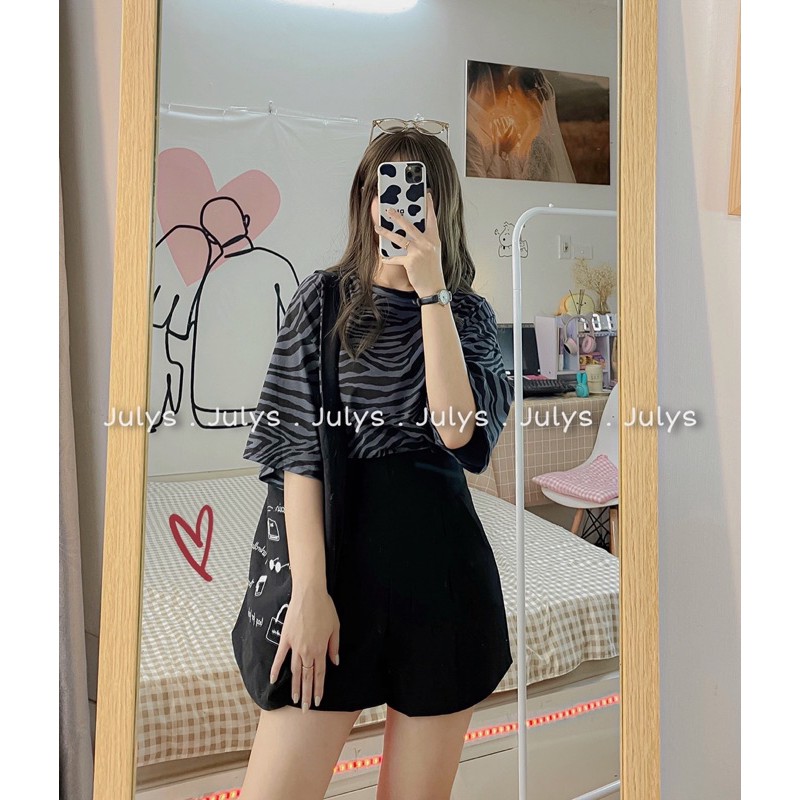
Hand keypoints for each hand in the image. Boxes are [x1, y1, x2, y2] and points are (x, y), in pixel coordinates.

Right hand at [269, 585, 340, 711]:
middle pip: (307, 677)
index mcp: (321, 649)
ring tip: (294, 700)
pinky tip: (274, 680)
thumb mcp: (336, 627)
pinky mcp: (285, 639)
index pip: (320, 674)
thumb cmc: (325, 608)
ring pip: (295, 671)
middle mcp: (307, 651)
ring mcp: (295, 646)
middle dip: (307, 694)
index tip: (318, 702)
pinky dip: (276, 670)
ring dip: (295, 686)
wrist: (309, 594)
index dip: (319, 689)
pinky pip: (280, 658)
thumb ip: (334, 647)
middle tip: (306, 710)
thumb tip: (335, 662)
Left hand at [376, 191, 446, 296]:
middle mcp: (427, 243)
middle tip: (388, 209)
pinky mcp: (410, 261)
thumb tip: (413, 233)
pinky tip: (382, 256)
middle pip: (409, 225)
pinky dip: (388, 257)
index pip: (432, 218)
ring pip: (398, 238)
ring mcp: (418, 252)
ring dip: (386, 232)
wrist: (434, 287)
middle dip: (397, 216)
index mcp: (434, 239)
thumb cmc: (432, 270)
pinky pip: (395, 257)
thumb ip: (425, 241)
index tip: (426, 194)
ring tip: (377, 227)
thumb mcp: (433, 252)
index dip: (429, 205)